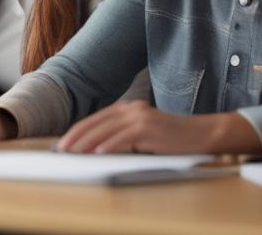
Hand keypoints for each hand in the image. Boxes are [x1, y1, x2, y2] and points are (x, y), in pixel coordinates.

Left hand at [57, 101, 214, 154]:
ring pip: (105, 130)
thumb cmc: (170, 138)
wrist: (200, 134)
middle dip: (76, 136)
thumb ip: (121, 136)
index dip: (77, 131)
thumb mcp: (141, 134)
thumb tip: (94, 148)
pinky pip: (123, 137)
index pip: (94, 119)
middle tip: (62, 149)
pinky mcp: (148, 127)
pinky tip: (98, 152)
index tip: (63, 142)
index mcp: (125, 108)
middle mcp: (129, 109)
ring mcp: (139, 116)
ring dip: (87, 142)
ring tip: (74, 152)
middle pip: (95, 122)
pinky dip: (109, 145)